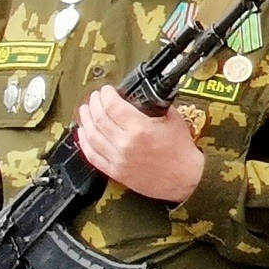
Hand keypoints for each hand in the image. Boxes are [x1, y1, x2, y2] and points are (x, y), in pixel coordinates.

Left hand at [75, 89, 205, 203]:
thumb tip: (142, 97)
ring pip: (92, 136)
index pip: (113, 106)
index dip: (106, 95)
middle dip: (94, 103)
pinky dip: (84, 143)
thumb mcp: (174, 120)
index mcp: (140, 128)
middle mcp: (125, 143)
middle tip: (95, 97)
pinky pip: (92, 155)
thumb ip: (156, 107)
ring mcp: (118, 159)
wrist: (186, 178)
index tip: (107, 90)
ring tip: (85, 110)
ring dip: (86, 120)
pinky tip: (82, 133)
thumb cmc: (182, 151)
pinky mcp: (115, 172)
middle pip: (99, 118)